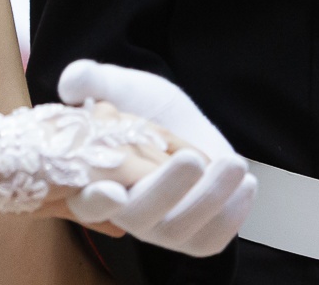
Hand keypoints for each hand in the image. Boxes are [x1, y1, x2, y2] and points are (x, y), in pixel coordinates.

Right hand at [58, 60, 256, 256]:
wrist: (180, 121)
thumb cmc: (143, 106)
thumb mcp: (121, 85)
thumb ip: (93, 79)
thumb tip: (72, 81)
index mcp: (93, 181)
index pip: (87, 201)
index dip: (98, 201)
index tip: (115, 189)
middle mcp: (123, 212)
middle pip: (139, 216)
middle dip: (167, 191)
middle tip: (192, 159)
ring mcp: (158, 227)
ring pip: (178, 230)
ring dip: (209, 201)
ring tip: (233, 165)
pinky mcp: (192, 234)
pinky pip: (209, 240)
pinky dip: (231, 217)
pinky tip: (245, 183)